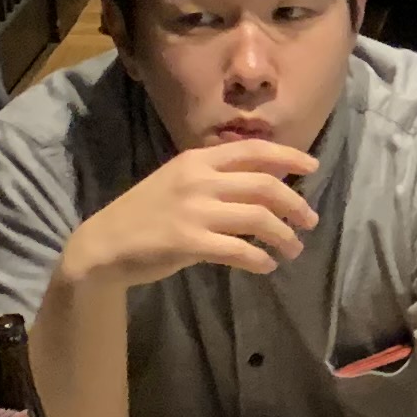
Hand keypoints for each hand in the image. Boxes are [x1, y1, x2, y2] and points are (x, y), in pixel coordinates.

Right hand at [59, 140, 320, 293]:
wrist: (104, 244)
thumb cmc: (145, 213)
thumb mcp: (178, 181)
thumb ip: (216, 177)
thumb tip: (267, 182)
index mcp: (196, 160)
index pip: (253, 150)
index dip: (288, 157)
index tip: (313, 167)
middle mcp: (198, 180)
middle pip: (265, 186)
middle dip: (295, 204)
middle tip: (310, 221)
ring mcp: (193, 211)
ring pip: (258, 218)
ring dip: (284, 235)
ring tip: (293, 249)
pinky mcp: (188, 242)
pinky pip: (239, 250)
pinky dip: (260, 259)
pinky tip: (266, 266)